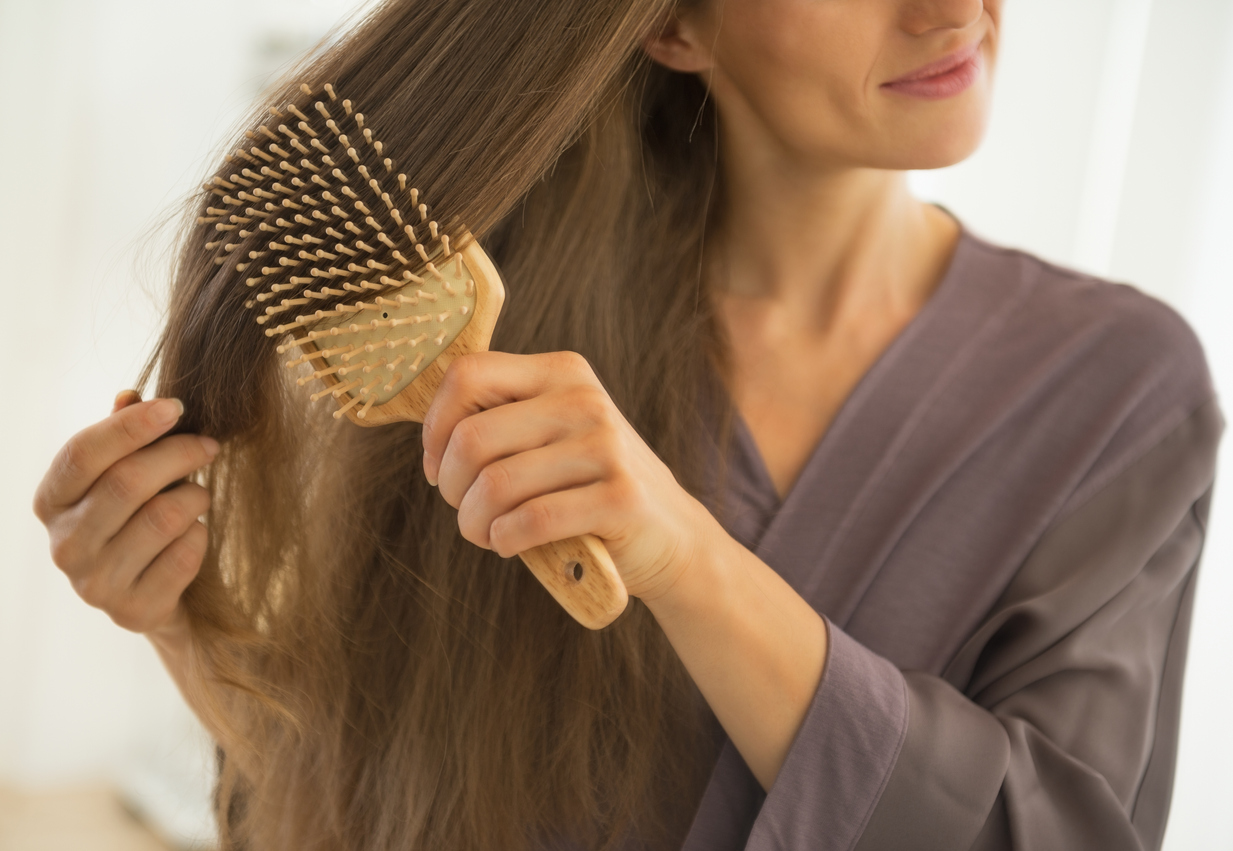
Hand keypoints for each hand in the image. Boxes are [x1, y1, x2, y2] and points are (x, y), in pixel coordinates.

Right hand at [32, 392, 219, 640]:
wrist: (153, 593)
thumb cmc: (136, 516)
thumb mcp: (122, 473)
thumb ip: (123, 435)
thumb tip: (129, 395)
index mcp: (51, 502)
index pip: (83, 454)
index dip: (131, 426)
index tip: (176, 407)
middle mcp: (63, 546)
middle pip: (126, 483)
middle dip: (178, 454)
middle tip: (209, 445)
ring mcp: (94, 585)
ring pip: (163, 518)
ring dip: (194, 496)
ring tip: (197, 495)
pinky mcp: (132, 611)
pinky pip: (186, 554)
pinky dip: (201, 535)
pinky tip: (193, 534)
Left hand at [421, 351, 720, 601]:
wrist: (668, 533)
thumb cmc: (586, 486)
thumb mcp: (549, 435)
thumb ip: (499, 420)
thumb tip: (428, 433)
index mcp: (561, 371)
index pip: (467, 375)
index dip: (434, 428)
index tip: (439, 467)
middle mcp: (585, 399)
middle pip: (472, 437)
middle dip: (452, 488)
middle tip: (465, 510)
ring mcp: (607, 446)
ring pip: (496, 484)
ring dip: (474, 524)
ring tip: (486, 534)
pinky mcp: (621, 497)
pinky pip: (531, 520)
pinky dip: (506, 541)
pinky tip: (511, 545)